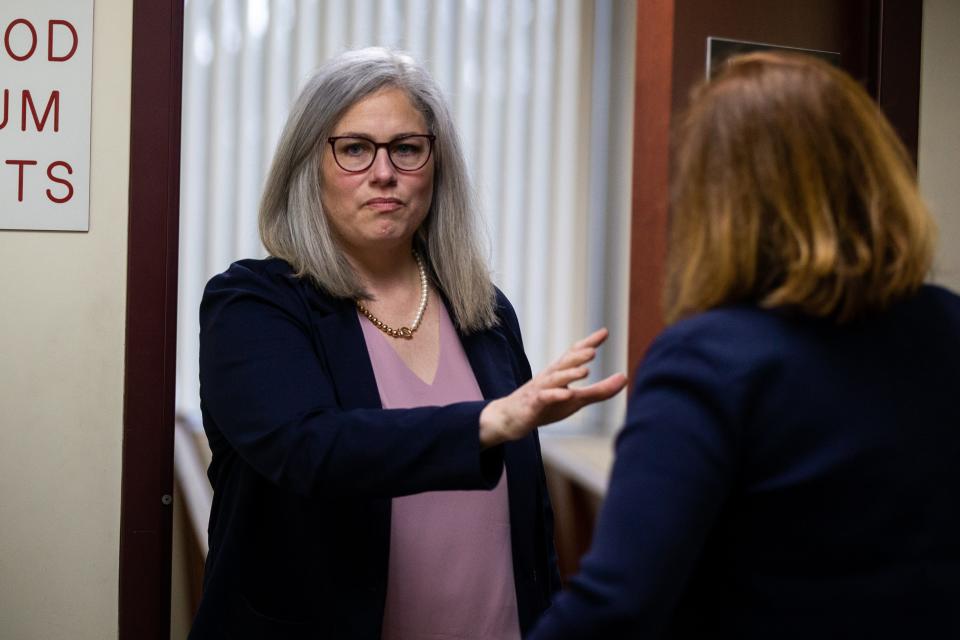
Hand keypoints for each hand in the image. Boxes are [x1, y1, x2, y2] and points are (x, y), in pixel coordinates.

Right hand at [479, 328, 627, 447]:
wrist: (511, 418)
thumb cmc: (545, 406)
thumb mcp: (576, 399)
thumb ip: (600, 390)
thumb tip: (625, 377)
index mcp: (560, 373)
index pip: (574, 354)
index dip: (588, 343)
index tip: (604, 332)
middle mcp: (549, 377)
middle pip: (564, 363)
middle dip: (578, 356)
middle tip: (593, 350)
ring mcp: (540, 389)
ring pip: (555, 379)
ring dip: (569, 374)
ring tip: (585, 371)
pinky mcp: (532, 404)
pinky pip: (544, 398)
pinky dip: (555, 395)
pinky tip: (567, 395)